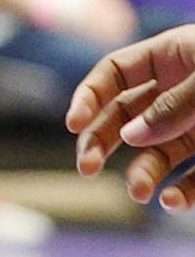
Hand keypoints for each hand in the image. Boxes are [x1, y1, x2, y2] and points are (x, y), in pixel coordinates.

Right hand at [73, 26, 194, 206]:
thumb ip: (172, 105)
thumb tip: (129, 136)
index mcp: (171, 57)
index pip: (114, 72)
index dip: (89, 95)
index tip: (72, 123)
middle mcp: (178, 92)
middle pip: (125, 115)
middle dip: (101, 141)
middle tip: (85, 168)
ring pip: (157, 150)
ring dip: (142, 173)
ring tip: (139, 192)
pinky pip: (193, 176)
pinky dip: (181, 191)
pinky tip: (172, 200)